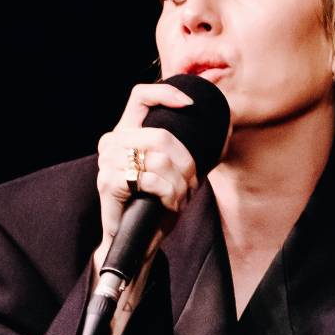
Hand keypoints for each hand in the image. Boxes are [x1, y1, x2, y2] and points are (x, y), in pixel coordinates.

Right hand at [94, 82, 202, 270]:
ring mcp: (107, 161)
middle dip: (186, 163)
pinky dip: (168, 194)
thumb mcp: (176, 172)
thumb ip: (189, 148)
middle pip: (161, 136)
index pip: (141, 96)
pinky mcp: (109, 182)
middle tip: (190, 184)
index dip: (166, 94)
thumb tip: (227, 127)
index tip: (190, 105)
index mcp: (127, 132)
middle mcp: (113, 142)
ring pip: (159, 160)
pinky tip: (168, 204)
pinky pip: (151, 180)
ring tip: (178, 198)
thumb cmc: (156, 205)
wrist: (135, 240)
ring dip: (179, 184)